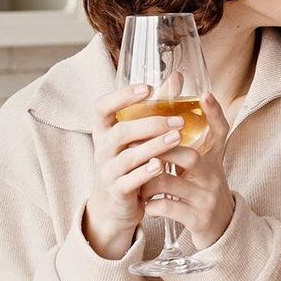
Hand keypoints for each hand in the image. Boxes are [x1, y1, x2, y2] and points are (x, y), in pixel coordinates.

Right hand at [82, 83, 189, 258]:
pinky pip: (129, 181)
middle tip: (178, 120)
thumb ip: (156, 107)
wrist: (115, 203)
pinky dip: (144, 173)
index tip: (148, 88)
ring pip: (127, 156)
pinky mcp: (116, 191)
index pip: (102, 107)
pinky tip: (161, 166)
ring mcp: (107, 170)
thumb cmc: (130, 160)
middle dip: (150, 124)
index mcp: (104, 130)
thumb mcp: (137, 135)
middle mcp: (102, 148)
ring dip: (154, 146)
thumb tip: (177, 77)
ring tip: (176, 138)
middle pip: (120, 131)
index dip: (122, 96)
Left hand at [140, 93, 234, 249]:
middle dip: (159, 151)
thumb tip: (169, 112)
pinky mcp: (198, 220)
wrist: (219, 230)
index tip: (204, 94)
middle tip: (136, 149)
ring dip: (147, 181)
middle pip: (189, 157)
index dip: (215, 112)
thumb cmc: (201, 191)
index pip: (220, 131)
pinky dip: (151, 205)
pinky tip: (145, 203)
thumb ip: (185, 144)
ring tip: (137, 181)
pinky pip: (167, 208)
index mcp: (213, 160)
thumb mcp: (201, 166)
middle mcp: (214, 177)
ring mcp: (206, 199)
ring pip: (170, 183)